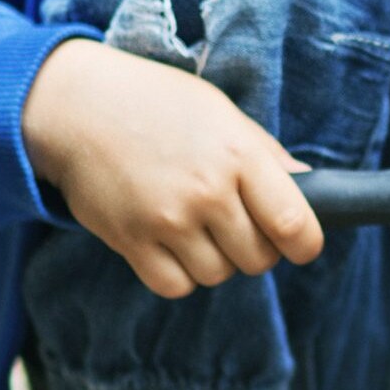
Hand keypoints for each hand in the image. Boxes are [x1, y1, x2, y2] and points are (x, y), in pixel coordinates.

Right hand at [22, 38, 323, 297]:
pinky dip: (179, 274)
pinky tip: (172, 242)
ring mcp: (167, 219)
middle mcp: (206, 191)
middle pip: (258, 259)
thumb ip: (266, 154)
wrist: (79, 105)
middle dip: (257, 249)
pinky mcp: (131, 240)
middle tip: (239, 226)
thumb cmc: (157, 104)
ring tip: (198, 226)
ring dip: (216, 260)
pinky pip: (175, 285)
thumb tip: (311, 186)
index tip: (300, 244)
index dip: (305, 243)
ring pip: (217, 275)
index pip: (294, 224)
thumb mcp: (221, 113)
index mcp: (238, 154)